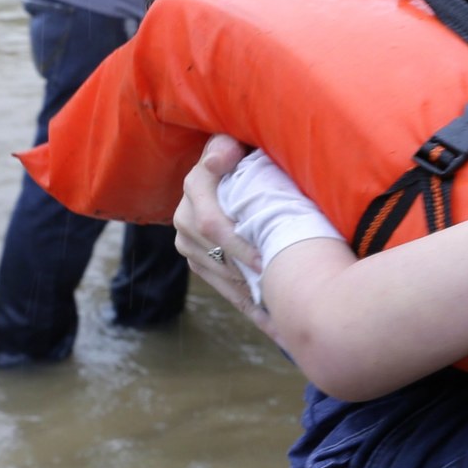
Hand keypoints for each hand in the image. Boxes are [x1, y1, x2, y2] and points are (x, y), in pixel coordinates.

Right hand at [173, 133, 271, 332]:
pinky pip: (222, 287)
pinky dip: (249, 306)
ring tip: (283, 324)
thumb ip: (227, 147)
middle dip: (248, 280)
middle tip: (280, 300)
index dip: (238, 245)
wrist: (232, 164)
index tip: (265, 261)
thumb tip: (220, 157)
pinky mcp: (196, 259)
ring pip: (219, 278)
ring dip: (251, 301)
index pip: (211, 224)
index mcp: (196, 187)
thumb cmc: (244, 149)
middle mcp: (184, 217)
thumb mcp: (236, 141)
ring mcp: (187, 242)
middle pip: (215, 258)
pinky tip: (274, 326)